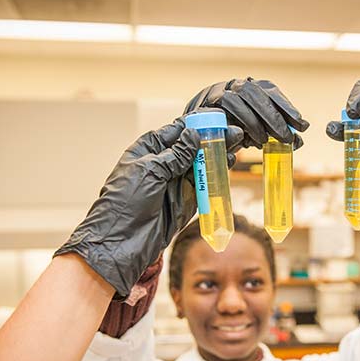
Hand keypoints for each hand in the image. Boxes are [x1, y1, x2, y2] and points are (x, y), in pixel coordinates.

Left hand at [55, 120, 242, 300]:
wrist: (122, 242)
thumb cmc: (124, 204)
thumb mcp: (149, 171)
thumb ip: (174, 154)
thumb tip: (193, 136)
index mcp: (148, 151)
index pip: (175, 132)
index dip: (194, 124)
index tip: (214, 118)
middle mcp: (163, 165)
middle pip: (192, 147)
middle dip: (212, 138)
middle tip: (232, 130)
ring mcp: (175, 183)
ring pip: (201, 164)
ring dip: (218, 154)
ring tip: (237, 142)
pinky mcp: (186, 200)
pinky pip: (205, 184)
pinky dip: (217, 174)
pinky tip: (229, 162)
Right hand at [185, 78, 308, 148]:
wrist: (197, 130)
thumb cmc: (231, 130)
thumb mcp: (256, 133)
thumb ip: (275, 134)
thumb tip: (299, 141)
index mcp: (250, 88)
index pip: (270, 90)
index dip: (287, 107)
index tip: (302, 125)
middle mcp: (235, 85)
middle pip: (255, 92)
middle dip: (273, 115)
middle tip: (286, 137)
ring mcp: (218, 91)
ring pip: (238, 97)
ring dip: (253, 120)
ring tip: (264, 141)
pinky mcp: (204, 103)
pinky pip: (220, 109)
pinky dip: (234, 123)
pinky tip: (244, 139)